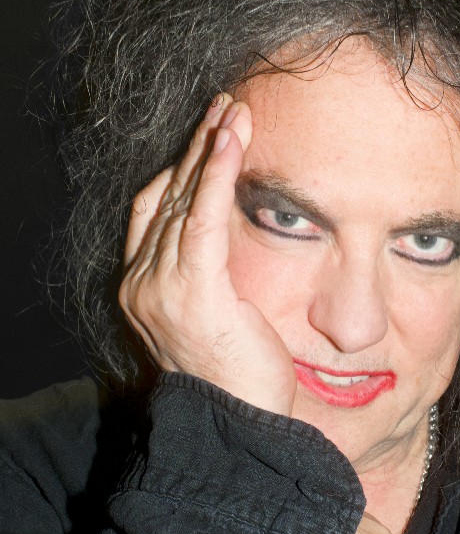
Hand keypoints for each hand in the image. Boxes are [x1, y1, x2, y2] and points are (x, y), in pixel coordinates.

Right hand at [119, 93, 294, 415]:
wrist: (239, 428)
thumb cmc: (243, 379)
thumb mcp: (223, 317)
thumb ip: (217, 277)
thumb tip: (236, 242)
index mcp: (144, 288)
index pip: (156, 211)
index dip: (182, 169)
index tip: (210, 134)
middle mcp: (142, 283)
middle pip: (168, 196)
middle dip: (197, 147)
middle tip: (226, 105)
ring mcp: (162, 288)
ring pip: (185, 199)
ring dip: (211, 148)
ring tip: (235, 110)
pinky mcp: (195, 292)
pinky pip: (205, 218)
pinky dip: (219, 174)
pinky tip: (233, 140)